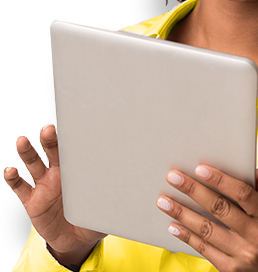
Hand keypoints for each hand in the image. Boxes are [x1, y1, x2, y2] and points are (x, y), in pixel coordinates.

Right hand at [3, 125, 105, 268]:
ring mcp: (44, 185)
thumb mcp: (106, 203)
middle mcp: (59, 173)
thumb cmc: (92, 215)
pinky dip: (13, 178)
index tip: (73, 124)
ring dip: (27, 151)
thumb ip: (115, 194)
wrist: (76, 239)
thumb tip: (139, 189)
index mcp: (78, 169)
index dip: (72, 136)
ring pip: (33, 163)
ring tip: (23, 141)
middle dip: (49, 138)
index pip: (74, 147)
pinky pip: (20, 187)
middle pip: (51, 149)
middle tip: (49, 129)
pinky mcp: (32, 201)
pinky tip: (11, 171)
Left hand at [156, 165, 257, 271]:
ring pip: (207, 229)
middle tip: (173, 177)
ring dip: (182, 213)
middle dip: (194, 190)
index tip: (200, 168)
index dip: (221, 180)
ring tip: (164, 202)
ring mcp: (243, 255)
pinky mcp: (231, 269)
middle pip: (220, 209)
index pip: (243, 194)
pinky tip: (174, 225)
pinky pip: (204, 249)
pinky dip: (187, 236)